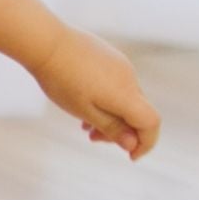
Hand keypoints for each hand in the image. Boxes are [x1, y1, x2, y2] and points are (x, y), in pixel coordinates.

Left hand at [32, 28, 159, 159]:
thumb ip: (112, 128)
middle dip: (121, 131)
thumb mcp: (85, 111)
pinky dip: (107, 100)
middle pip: (138, 112)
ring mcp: (121, 65)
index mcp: (126, 94)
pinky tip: (84, 104)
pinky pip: (116, 84)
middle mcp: (130, 78)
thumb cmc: (62, 80)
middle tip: (92, 139)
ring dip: (111, 117)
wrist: (46, 43)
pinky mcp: (110, 56)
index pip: (151, 123)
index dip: (146, 143)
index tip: (130, 157)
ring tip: (84, 126)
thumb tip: (132, 144)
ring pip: (126, 99)